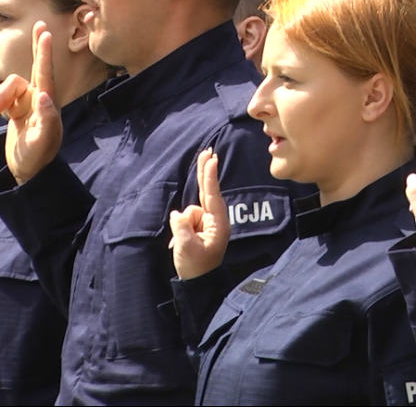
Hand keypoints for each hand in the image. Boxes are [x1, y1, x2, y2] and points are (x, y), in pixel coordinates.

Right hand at [2, 22, 62, 182]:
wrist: (27, 169)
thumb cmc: (37, 156)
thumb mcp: (41, 141)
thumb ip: (45, 119)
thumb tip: (44, 96)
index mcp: (47, 103)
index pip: (45, 73)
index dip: (44, 53)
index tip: (46, 34)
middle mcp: (39, 98)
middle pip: (35, 68)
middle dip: (38, 48)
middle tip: (41, 25)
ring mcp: (26, 102)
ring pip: (8, 85)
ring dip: (0, 98)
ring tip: (2, 115)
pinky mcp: (15, 107)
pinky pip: (1, 96)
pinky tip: (2, 116)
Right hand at [169, 148, 230, 279]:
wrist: (197, 283)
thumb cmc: (196, 267)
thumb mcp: (187, 248)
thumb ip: (182, 228)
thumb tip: (178, 214)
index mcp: (218, 224)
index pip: (212, 195)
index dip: (210, 176)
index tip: (212, 159)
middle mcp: (214, 220)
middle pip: (207, 191)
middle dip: (205, 172)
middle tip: (208, 151)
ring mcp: (206, 223)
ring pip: (187, 212)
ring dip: (181, 225)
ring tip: (184, 245)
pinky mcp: (197, 227)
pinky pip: (183, 219)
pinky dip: (178, 228)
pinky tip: (178, 244)